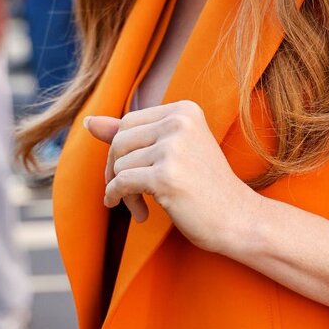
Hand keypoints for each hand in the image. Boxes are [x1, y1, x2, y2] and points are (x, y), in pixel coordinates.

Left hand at [86, 101, 258, 254]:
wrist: (239, 218)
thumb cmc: (205, 187)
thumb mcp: (172, 152)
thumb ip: (132, 134)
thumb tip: (89, 121)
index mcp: (184, 109)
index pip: (128, 122)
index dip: (121, 151)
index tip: (131, 173)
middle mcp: (179, 122)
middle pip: (119, 140)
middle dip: (115, 169)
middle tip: (127, 193)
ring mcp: (173, 148)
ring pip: (118, 164)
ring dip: (122, 191)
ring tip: (141, 207)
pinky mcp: (166, 176)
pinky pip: (121, 183)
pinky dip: (119, 199)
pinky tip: (138, 212)